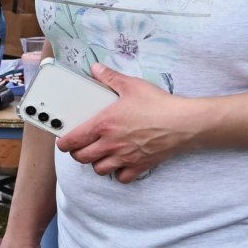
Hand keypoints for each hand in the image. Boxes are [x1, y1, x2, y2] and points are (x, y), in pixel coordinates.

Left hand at [58, 64, 196, 182]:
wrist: (184, 122)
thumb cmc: (158, 104)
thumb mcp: (132, 85)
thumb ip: (110, 78)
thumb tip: (96, 69)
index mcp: (104, 124)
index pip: (73, 140)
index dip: (64, 143)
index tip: (63, 141)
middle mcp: (111, 144)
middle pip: (82, 158)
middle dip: (78, 154)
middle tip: (81, 146)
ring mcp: (125, 157)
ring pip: (99, 170)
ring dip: (96, 164)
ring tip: (100, 155)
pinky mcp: (140, 165)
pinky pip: (122, 178)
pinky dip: (118, 174)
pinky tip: (120, 164)